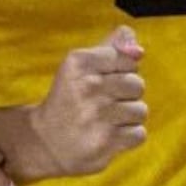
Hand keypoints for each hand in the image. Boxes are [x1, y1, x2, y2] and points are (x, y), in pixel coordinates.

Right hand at [20, 26, 144, 178]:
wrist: (45, 142)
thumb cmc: (69, 100)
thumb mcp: (79, 68)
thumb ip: (110, 49)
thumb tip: (135, 42)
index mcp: (79, 63)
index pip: (128, 59)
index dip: (122, 71)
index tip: (103, 81)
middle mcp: (88, 86)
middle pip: (138, 84)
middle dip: (126, 95)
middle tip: (103, 104)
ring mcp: (97, 115)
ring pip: (140, 110)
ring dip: (127, 118)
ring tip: (106, 121)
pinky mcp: (105, 141)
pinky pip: (139, 134)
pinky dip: (128, 137)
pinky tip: (109, 136)